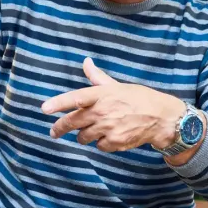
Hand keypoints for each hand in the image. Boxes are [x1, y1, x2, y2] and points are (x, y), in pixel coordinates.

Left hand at [41, 58, 185, 152]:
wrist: (162, 118)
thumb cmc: (139, 99)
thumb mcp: (117, 85)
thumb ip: (97, 77)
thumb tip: (86, 61)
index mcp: (103, 94)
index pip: (76, 98)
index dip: (59, 103)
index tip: (45, 109)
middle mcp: (103, 111)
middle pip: (73, 122)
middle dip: (60, 128)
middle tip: (54, 131)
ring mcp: (109, 128)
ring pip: (83, 137)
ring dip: (84, 135)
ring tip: (93, 130)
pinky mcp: (115, 142)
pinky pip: (98, 146)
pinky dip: (101, 143)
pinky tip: (110, 136)